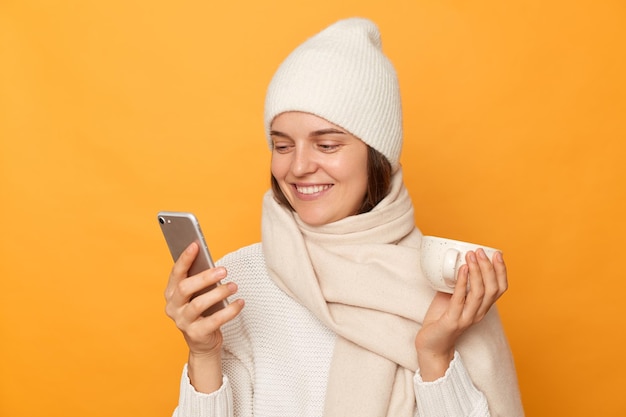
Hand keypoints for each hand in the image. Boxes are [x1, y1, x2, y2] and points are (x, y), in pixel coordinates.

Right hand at [164, 242, 243, 392]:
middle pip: (185, 288)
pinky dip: (229, 311)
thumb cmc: (202, 311)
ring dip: (218, 293)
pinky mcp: (196, 334)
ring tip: (233, 286)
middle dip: (205, 277)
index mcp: (171, 293)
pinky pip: (214, 321)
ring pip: (198, 304)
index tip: (196, 245)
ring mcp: (182, 322)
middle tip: (224, 270)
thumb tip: (213, 264)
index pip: (176, 273)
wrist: (203, 342)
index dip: (185, 258)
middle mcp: (173, 307)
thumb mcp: (199, 294)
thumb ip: (201, 280)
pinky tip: (240, 302)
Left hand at [415, 248, 507, 380]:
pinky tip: (462, 269)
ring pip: (479, 293)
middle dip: (489, 267)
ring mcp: (467, 318)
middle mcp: (479, 313)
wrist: (431, 345)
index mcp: (482, 307)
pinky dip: (462, 282)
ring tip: (471, 256)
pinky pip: (460, 299)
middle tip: (480, 251)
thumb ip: (457, 282)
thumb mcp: (452, 296)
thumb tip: (455, 260)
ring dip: (476, 271)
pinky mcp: (453, 321)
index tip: (498, 254)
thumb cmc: (441, 319)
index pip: (500, 288)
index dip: (501, 271)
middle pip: (492, 289)